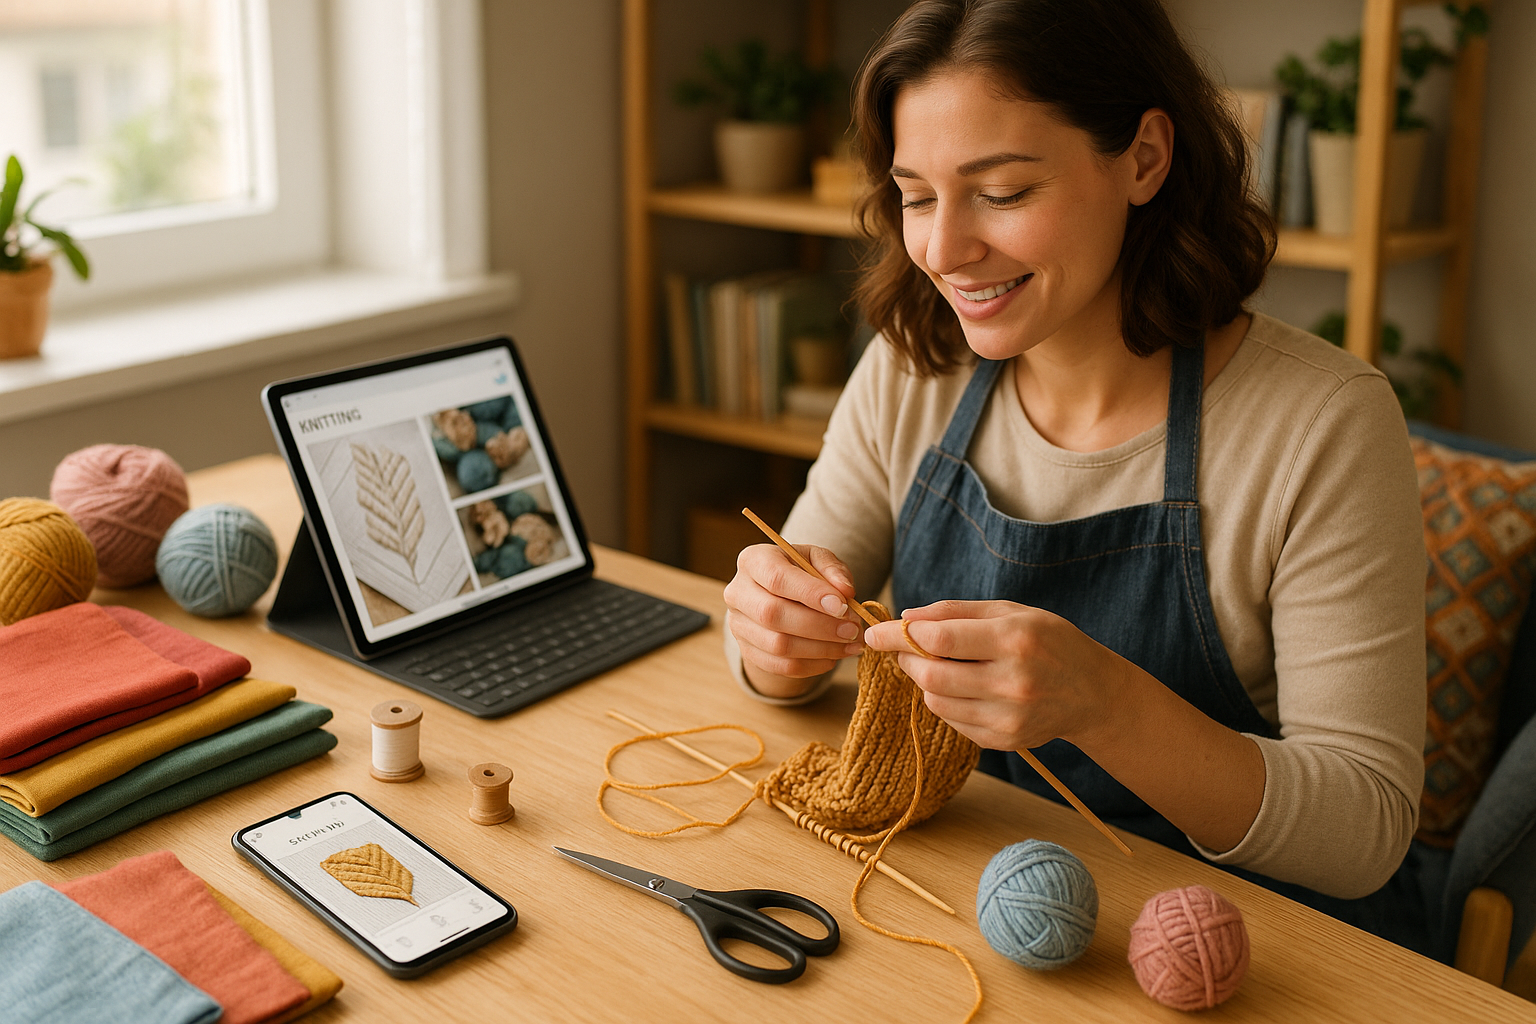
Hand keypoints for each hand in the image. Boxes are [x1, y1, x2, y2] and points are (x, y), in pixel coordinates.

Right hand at [723, 542, 863, 694]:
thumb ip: (833, 570)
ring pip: (777, 645)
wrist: (782, 597)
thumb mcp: (818, 560)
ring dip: (820, 649)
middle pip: (772, 614)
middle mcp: (738, 592)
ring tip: (849, 645)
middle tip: (852, 630)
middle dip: (819, 626)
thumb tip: (845, 592)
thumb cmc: (801, 573)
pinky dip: (812, 665)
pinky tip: (832, 657)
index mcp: (753, 561)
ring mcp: (738, 625)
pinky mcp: (747, 651)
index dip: (810, 594)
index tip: (842, 606)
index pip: (776, 578)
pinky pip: (780, 666)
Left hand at [862, 600, 1125, 750]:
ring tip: (932, 664)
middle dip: (905, 659)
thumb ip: (955, 612)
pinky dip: (943, 702)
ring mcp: (1009, 717)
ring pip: (937, 702)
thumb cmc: (1049, 641)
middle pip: (931, 676)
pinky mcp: (1004, 741)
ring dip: (922, 681)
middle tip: (901, 647)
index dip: (897, 636)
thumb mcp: (1010, 611)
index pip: (938, 640)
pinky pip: (953, 721)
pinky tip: (958, 687)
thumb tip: (906, 618)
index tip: (874, 632)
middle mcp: (1012, 682)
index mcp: (1014, 640)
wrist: (1092, 691)